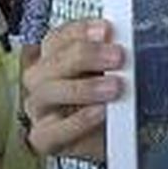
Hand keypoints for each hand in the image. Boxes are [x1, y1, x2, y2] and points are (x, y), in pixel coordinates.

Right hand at [23, 19, 123, 159]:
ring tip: (114, 87)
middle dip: (86, 56)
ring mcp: (40, 109)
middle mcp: (43, 80)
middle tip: (117, 57)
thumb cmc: (115, 98)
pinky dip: (77, 121)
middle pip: (51, 62)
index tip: (107, 30)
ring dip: (83, 88)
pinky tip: (100, 113)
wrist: (120, 136)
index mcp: (56, 56)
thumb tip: (127, 40)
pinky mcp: (44, 138)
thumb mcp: (119, 71)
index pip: (59, 37)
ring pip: (46, 93)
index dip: (82, 31)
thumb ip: (116, 55)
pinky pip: (51, 131)